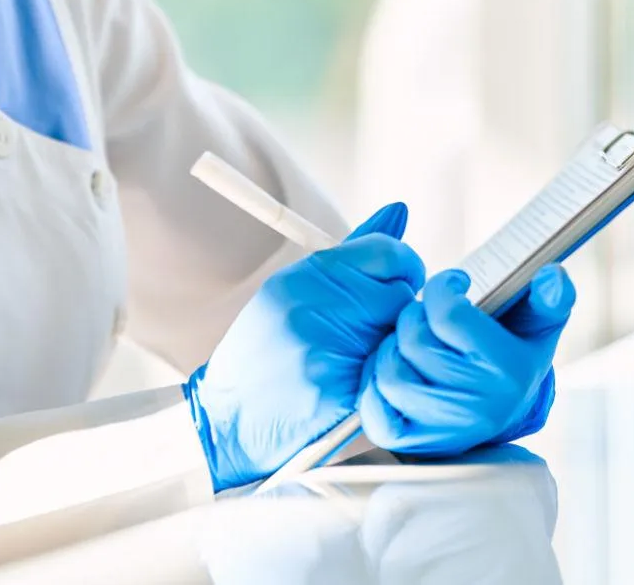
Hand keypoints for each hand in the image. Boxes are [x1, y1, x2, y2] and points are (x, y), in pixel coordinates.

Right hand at [184, 202, 423, 491]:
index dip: (404, 268)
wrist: (229, 420)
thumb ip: (356, 254)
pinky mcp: (338, 392)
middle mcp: (314, 307)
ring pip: (398, 335)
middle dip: (396, 312)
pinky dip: (381, 377)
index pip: (388, 253)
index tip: (398, 283)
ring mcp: (326, 351)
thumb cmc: (267, 352)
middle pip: (400, 295)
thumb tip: (399, 211)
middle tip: (371, 329)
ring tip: (357, 357)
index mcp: (305, 277)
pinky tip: (354, 383)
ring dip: (389, 345)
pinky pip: (389, 372)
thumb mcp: (298, 291)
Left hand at [357, 265, 575, 456]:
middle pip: (414, 341)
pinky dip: (375, 383)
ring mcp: (443, 429)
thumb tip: (551, 276)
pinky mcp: (414, 444)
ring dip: (393, 347)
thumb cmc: (516, 354)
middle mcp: (477, 405)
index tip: (453, 284)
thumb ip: (552, 295)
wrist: (505, 411)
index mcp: (507, 370)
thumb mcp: (541, 323)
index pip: (449, 313)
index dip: (443, 287)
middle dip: (415, 315)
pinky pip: (374, 408)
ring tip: (411, 340)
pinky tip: (396, 367)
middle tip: (428, 314)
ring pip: (391, 372)